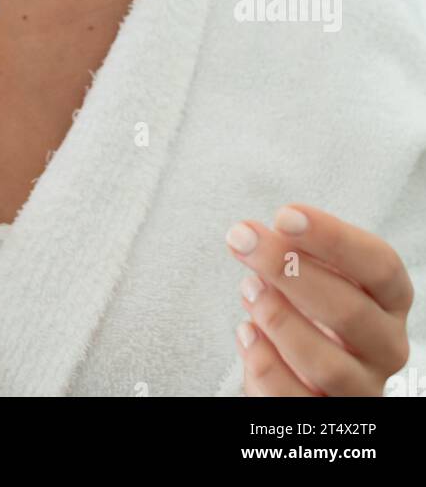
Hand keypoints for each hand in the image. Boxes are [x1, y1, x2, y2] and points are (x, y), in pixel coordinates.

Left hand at [225, 203, 413, 395]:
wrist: (309, 367)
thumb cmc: (313, 306)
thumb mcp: (315, 272)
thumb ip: (295, 252)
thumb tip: (252, 236)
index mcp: (390, 300)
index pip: (380, 265)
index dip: (332, 237)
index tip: (284, 215)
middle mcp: (386, 346)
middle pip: (351, 312)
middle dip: (289, 271)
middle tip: (245, 241)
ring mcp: (361, 388)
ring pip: (328, 366)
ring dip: (279, 322)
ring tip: (247, 288)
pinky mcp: (328, 420)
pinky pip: (297, 403)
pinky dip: (266, 366)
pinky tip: (245, 332)